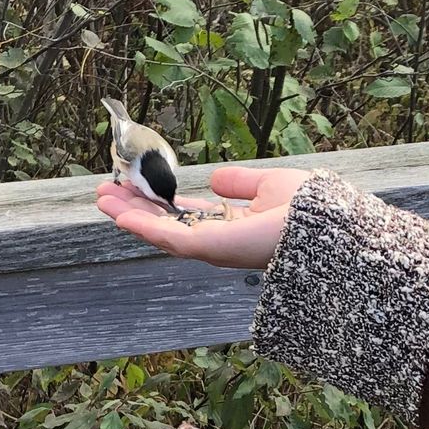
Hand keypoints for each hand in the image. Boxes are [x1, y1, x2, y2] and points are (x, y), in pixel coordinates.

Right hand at [95, 163, 307, 269]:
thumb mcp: (268, 185)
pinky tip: (121, 214)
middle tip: (104, 192)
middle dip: (134, 209)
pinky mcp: (212, 248)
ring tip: (102, 198)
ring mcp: (214, 248)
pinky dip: (145, 227)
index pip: (184, 216)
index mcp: (230, 227)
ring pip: (161, 234)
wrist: (326, 225)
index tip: (133, 187)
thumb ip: (239, 184)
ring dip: (131, 216)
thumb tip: (215, 180)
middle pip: (165, 226)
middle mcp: (218, 242)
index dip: (157, 202)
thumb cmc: (308, 210)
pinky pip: (170, 239)